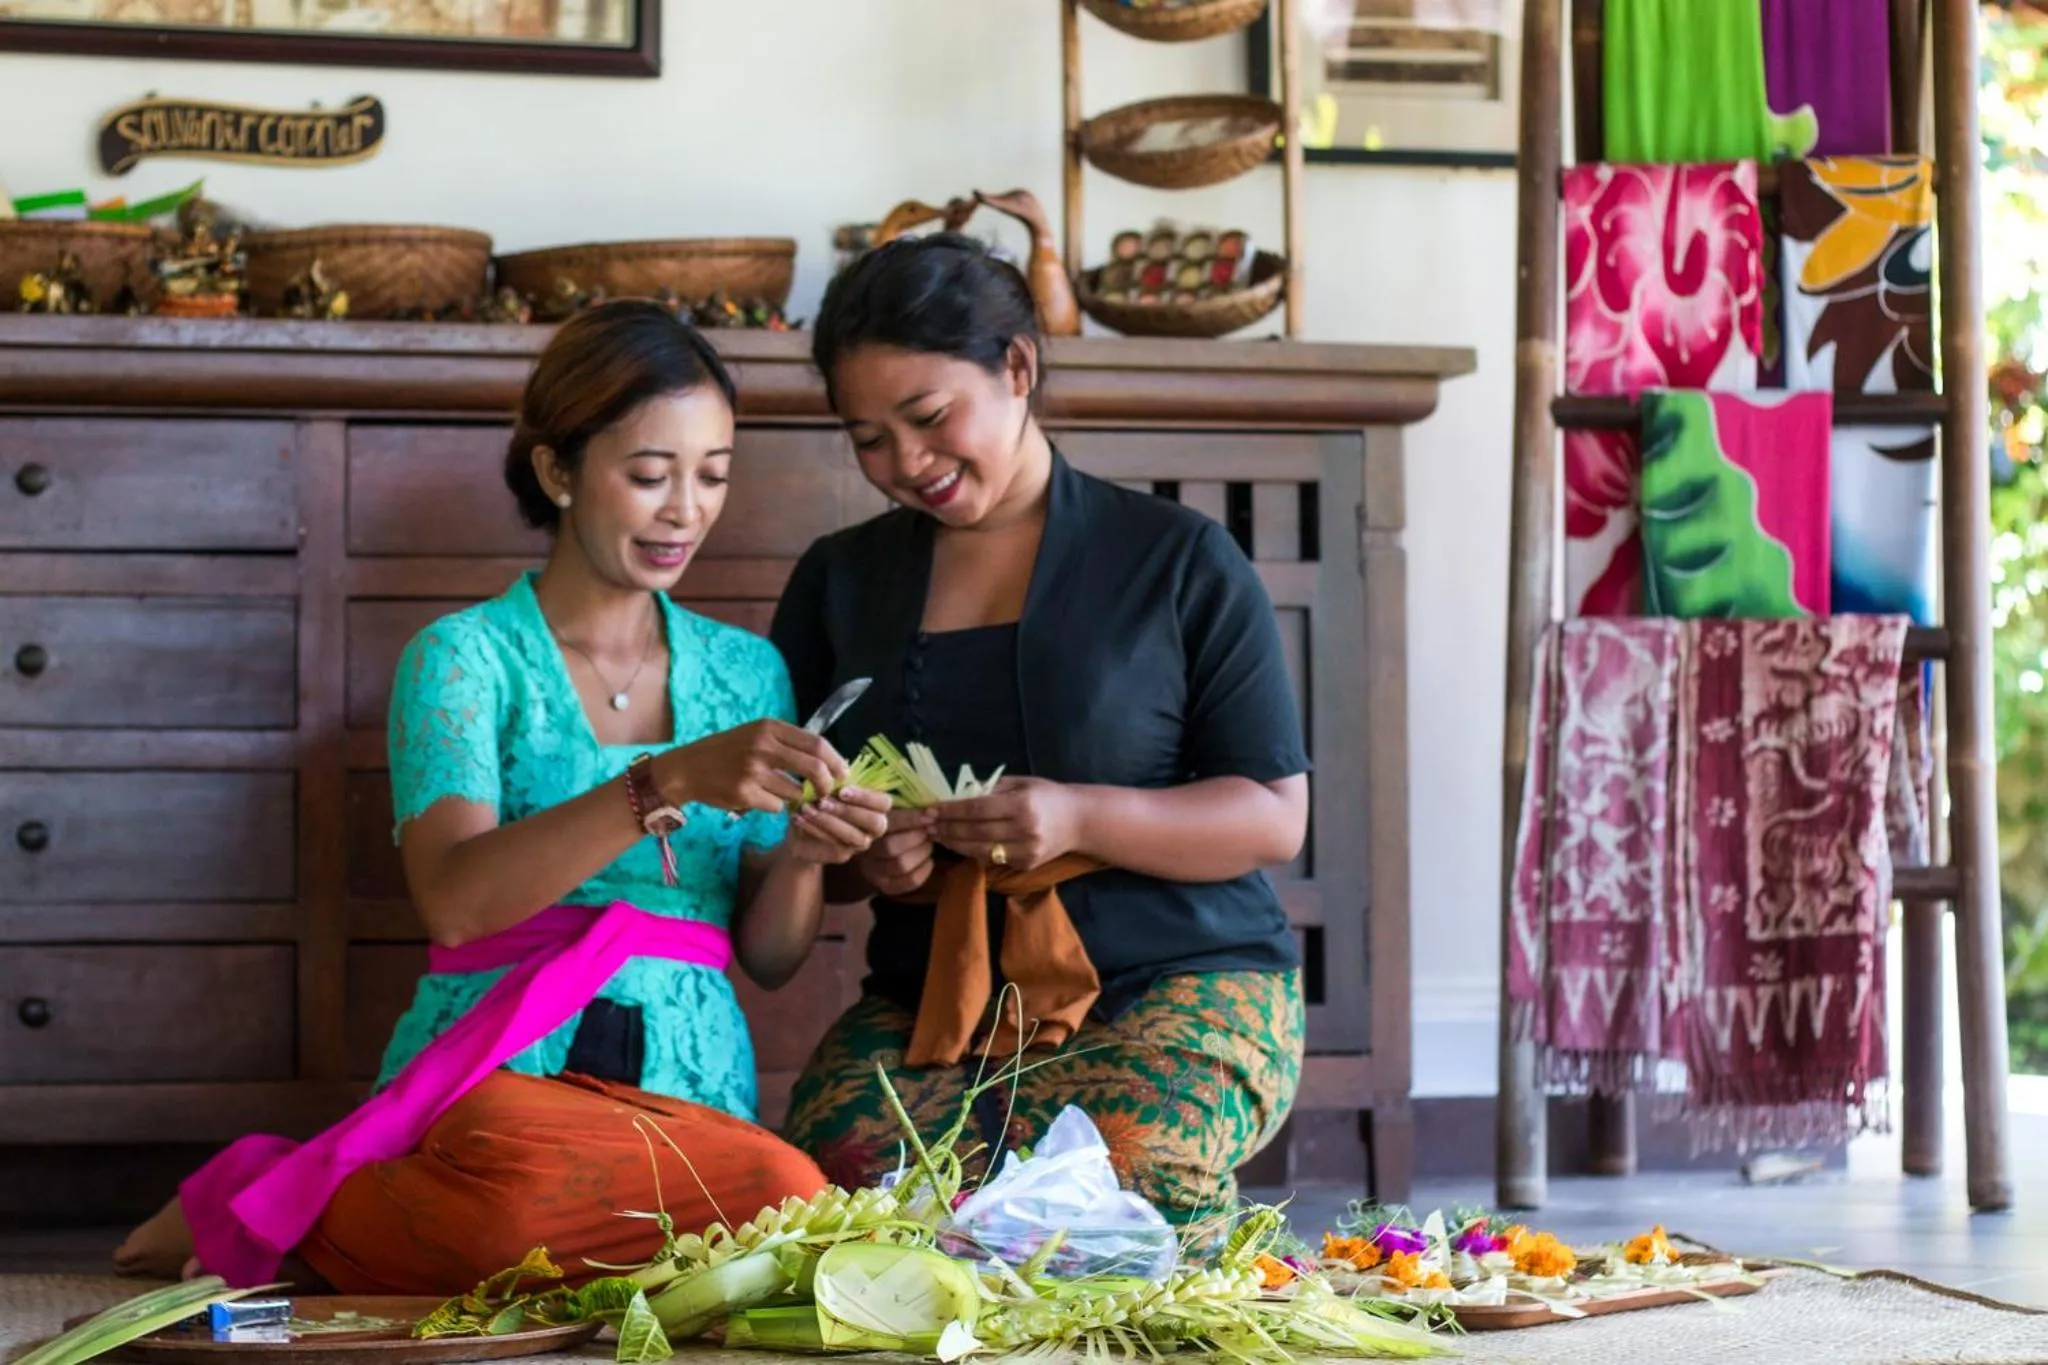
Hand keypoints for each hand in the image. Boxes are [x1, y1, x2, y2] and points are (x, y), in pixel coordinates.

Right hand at [654, 719, 846, 815]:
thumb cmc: (727, 752)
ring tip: (781, 794)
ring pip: (796, 792)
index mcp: (770, 728)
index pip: (817, 743)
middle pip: (814, 768)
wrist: (687, 768)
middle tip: (827, 793)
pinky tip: (758, 799)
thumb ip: (787, 744)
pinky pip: (776, 806)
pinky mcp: (744, 793)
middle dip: (826, 785)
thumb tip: (827, 760)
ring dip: (796, 799)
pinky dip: (774, 806)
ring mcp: (753, 769)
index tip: (842, 773)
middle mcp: (763, 745)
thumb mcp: (756, 735)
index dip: (835, 761)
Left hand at [785, 786, 891, 865]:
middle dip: (849, 811)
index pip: (884, 803)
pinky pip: (834, 845)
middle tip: (823, 801)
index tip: (842, 791)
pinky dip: (814, 829)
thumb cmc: (820, 798)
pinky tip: (799, 818)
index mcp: (875, 806)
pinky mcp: (842, 855)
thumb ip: (839, 779)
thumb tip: (843, 766)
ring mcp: (860, 844)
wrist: (800, 823)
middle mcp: (873, 828)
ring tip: (806, 808)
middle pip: (876, 823)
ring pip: (854, 836)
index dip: (866, 797)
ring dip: (829, 821)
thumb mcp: (828, 785)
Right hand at [856, 808, 939, 896]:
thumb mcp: (892, 815)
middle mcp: (866, 852)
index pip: (886, 823)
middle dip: (917, 837)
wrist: (876, 856)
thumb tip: (930, 811)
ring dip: (922, 853)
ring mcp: (874, 872)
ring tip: (928, 844)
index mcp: (866, 828)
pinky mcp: (886, 887)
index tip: (929, 815)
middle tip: (929, 831)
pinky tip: (929, 861)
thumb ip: (905, 811)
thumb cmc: (891, 828)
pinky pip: (909, 881)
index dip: (910, 819)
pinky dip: (924, 871)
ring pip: (901, 865)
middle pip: (891, 847)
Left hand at [931, 777, 1083, 872]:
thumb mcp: (1020, 783)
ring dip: (954, 843)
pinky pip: (992, 859)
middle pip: (975, 831)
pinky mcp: (1026, 864)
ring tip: (936, 835)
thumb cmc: (1047, 796)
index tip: (931, 809)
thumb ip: (990, 788)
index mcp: (1022, 805)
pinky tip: (958, 844)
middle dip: (947, 828)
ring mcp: (1025, 850)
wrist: (1079, 821)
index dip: (951, 810)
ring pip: (980, 849)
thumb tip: (956, 793)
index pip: (977, 808)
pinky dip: (972, 851)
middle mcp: (1024, 830)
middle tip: (926, 824)